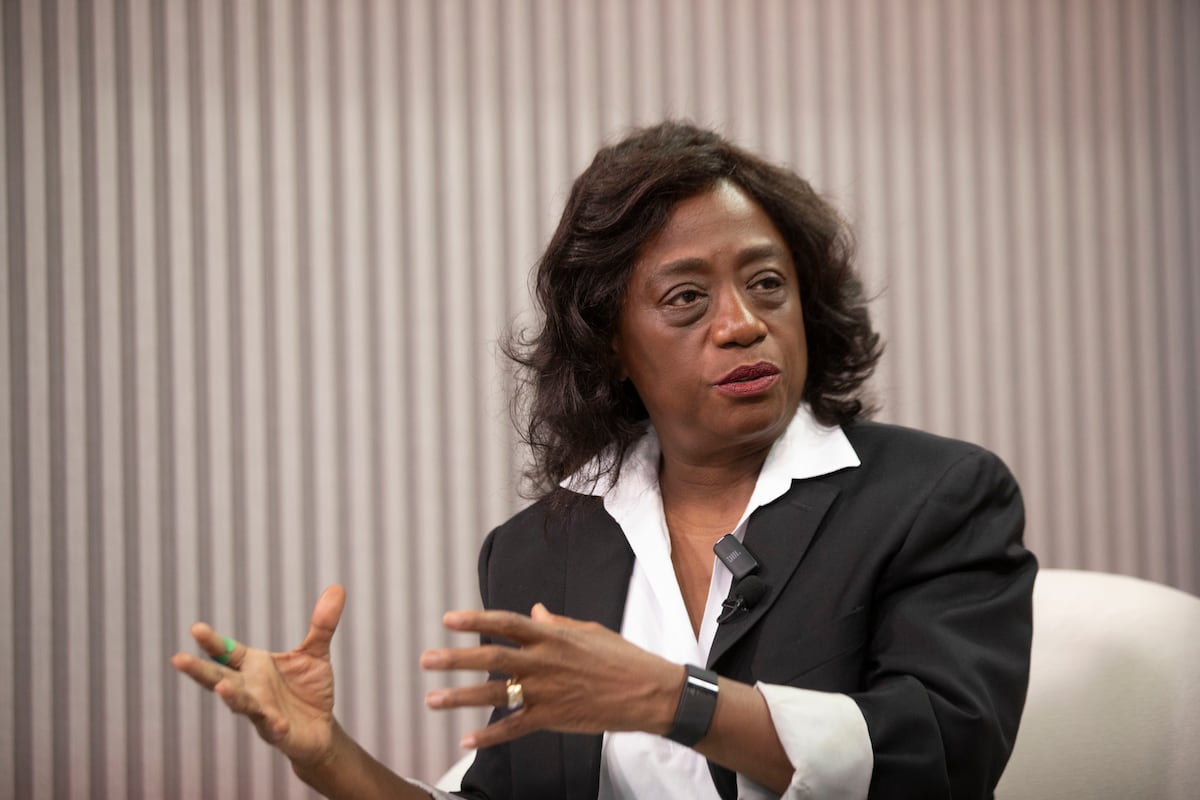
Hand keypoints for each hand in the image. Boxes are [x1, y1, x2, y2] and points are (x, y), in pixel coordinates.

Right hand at [171, 585, 346, 766]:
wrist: (320, 728)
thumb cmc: (308, 688)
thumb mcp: (316, 653)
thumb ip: (322, 624)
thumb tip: (337, 588)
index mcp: (254, 666)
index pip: (228, 653)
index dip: (213, 642)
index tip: (195, 628)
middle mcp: (250, 688)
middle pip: (219, 678)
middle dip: (199, 671)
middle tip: (178, 659)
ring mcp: (261, 711)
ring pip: (240, 704)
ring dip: (231, 697)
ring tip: (222, 688)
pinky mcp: (277, 731)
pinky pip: (274, 727)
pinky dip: (274, 724)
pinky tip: (278, 722)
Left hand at [421, 603, 683, 748]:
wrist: (647, 692)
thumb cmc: (620, 657)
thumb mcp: (588, 631)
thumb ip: (556, 623)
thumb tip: (535, 611)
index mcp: (551, 636)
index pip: (505, 623)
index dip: (475, 620)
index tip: (448, 619)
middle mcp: (543, 662)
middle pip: (491, 657)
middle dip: (455, 659)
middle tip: (426, 660)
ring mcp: (546, 691)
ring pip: (495, 693)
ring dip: (460, 697)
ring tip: (432, 699)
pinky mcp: (552, 718)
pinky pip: (514, 727)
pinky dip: (490, 735)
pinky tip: (467, 740)